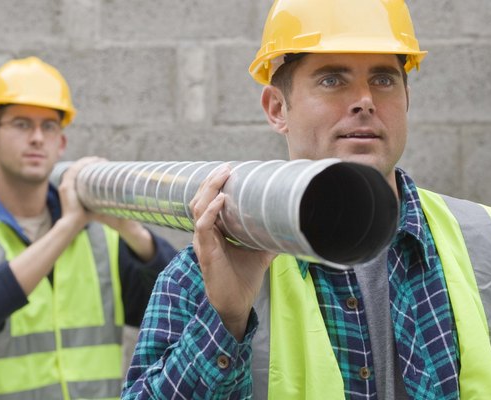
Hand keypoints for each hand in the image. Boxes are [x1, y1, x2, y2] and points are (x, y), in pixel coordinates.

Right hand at [57, 156, 103, 231]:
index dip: (88, 166)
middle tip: (102, 160)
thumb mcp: (92, 204)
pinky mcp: (66, 187)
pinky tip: (92, 161)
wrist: (73, 223)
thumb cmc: (84, 217)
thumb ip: (98, 200)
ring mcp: (65, 185)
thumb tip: (111, 198)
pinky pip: (74, 171)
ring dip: (87, 161)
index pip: (78, 172)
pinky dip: (83, 165)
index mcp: (70, 188)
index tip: (100, 164)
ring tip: (99, 159)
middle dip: (89, 161)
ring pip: (76, 167)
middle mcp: (66, 185)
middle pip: (77, 167)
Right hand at [190, 164, 275, 338]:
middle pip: (200, 200)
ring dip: (209, 190)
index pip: (208, 202)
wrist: (236, 304)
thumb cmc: (243, 279)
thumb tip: (292, 225)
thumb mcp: (261, 253)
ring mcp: (203, 242)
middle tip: (226, 167)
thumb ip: (270, 237)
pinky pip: (203, 227)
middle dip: (211, 181)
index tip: (230, 170)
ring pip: (198, 208)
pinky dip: (211, 212)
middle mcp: (205, 234)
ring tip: (222, 175)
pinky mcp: (206, 253)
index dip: (215, 185)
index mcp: (215, 232)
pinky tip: (222, 200)